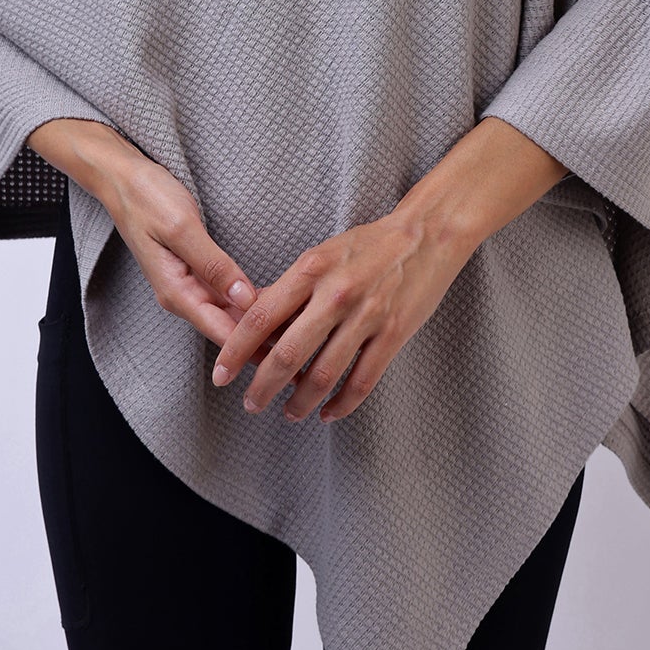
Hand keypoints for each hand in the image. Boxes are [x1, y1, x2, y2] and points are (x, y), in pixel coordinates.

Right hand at [100, 158, 289, 360]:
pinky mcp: (196, 272)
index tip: (288, 358)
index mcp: (176, 291)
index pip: (222, 332)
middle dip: (265, 340)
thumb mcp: (180, 228)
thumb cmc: (147, 199)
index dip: (255, 348)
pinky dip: (252, 303)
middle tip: (306, 351)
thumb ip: (213, 265)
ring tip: (301, 333)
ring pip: (231, 314)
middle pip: (230, 328)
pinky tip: (277, 306)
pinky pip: (228, 296)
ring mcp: (190, 285)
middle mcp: (183, 296)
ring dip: (262, 324)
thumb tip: (244, 299)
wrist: (123, 180)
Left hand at [209, 209, 473, 423]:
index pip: (261, 317)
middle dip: (262, 387)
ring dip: (300, 402)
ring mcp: (367, 315)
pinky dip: (341, 404)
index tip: (221, 375)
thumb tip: (248, 319)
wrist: (427, 235)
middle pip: (287, 353)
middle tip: (250, 404)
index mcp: (311, 269)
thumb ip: (288, 288)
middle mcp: (335, 294)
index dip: (236, 350)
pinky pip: (362, 381)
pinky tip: (329, 413)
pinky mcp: (393, 333)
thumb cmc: (368, 245)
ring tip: (289, 414)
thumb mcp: (321, 254)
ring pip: (323, 374)